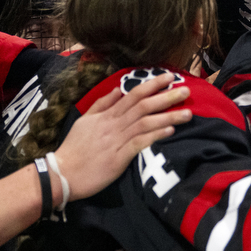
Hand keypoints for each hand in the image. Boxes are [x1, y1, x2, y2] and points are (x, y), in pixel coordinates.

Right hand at [54, 72, 192, 199]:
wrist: (63, 173)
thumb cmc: (74, 148)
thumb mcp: (85, 120)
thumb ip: (102, 104)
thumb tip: (118, 90)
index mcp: (107, 115)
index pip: (133, 95)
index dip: (152, 85)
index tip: (169, 77)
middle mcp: (114, 124)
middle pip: (144, 106)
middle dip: (166, 97)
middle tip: (187, 91)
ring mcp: (117, 140)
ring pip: (146, 123)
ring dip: (168, 117)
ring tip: (187, 113)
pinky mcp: (119, 158)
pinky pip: (139, 143)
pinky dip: (155, 136)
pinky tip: (170, 131)